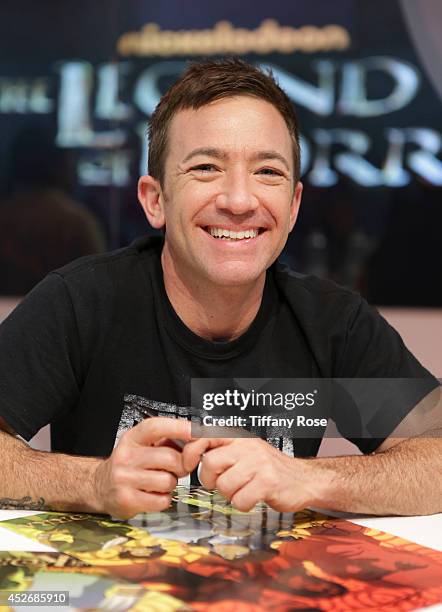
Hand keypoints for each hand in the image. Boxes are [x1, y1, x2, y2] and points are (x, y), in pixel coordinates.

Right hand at [93, 417, 190, 518]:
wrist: (100, 486)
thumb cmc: (131, 464)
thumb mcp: (143, 445)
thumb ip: (168, 441)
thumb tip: (197, 439)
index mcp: (133, 437)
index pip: (156, 427)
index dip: (179, 428)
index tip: (197, 431)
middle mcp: (126, 455)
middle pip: (170, 458)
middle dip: (181, 466)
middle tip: (176, 469)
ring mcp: (124, 478)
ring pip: (168, 481)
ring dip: (171, 484)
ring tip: (160, 482)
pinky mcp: (126, 499)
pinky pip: (162, 501)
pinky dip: (164, 499)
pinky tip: (153, 494)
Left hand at [183, 437, 317, 512]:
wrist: (304, 479)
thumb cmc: (268, 468)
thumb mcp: (245, 452)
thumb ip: (221, 451)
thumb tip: (189, 454)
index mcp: (238, 437)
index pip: (204, 435)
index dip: (190, 451)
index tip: (187, 464)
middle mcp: (248, 446)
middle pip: (210, 463)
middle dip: (209, 480)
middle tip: (220, 483)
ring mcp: (259, 463)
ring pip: (224, 485)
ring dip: (229, 494)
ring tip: (242, 489)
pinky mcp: (268, 482)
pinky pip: (240, 500)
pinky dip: (243, 504)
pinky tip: (253, 497)